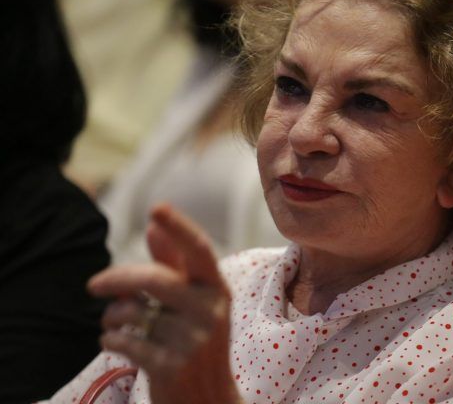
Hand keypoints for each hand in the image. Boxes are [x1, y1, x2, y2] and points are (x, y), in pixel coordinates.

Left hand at [88, 204, 242, 403]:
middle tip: (93, 286)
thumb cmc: (198, 341)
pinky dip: (110, 339)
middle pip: (154, 279)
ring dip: (112, 316)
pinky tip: (115, 341)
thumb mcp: (195, 303)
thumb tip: (153, 229)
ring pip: (134, 312)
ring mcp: (194, 340)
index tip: (157, 208)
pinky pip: (125, 340)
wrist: (210, 398)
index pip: (199, 250)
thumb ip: (175, 266)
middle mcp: (211, 311)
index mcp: (217, 288)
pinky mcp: (172, 366)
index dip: (179, 227)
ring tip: (113, 322)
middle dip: (116, 279)